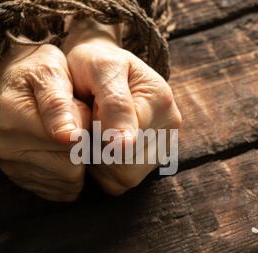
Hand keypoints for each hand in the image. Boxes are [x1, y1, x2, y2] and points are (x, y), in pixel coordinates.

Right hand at [0, 44, 89, 201]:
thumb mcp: (53, 71)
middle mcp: (6, 148)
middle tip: (76, 125)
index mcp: (13, 118)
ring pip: (68, 184)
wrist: (15, 78)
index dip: (87, 129)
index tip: (81, 110)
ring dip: (78, 162)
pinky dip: (69, 175)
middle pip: (71, 169)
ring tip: (68, 137)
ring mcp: (11, 167)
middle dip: (84, 148)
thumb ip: (60, 103)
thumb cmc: (40, 70)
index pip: (73, 145)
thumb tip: (69, 137)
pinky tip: (62, 151)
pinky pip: (60, 191)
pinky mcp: (19, 179)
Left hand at [64, 19, 182, 195]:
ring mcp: (164, 145)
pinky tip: (101, 146)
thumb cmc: (95, 64)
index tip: (88, 110)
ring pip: (124, 178)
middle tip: (89, 121)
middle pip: (124, 165)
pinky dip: (105, 171)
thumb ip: (113, 103)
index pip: (122, 142)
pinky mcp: (154, 161)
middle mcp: (169, 125)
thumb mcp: (100, 69)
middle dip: (96, 148)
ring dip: (100, 161)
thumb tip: (124, 145)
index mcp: (160, 99)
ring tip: (95, 132)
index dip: (95, 133)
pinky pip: (122, 183)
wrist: (101, 67)